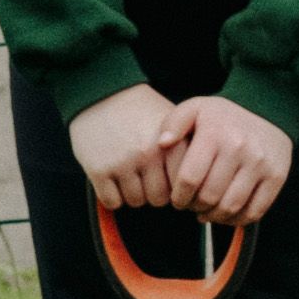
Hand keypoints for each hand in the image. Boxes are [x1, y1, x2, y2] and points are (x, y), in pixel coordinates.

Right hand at [68, 84, 189, 207]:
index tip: (169, 181)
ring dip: (133, 194)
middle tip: (146, 178)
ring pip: (136, 202)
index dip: (176, 188)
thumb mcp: (171, 122)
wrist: (100, 96)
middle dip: (154, 192)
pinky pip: (112, 202)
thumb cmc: (141, 113)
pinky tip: (113, 180)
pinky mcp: (98, 170)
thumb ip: (187, 149)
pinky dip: (112, 196)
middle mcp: (148, 153)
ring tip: (129, 175)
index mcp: (170, 143)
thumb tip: (199, 185)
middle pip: (159, 199)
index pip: (182, 186)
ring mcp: (122, 162)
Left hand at [163, 94, 296, 225]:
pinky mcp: (276, 176)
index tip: (177, 200)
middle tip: (192, 206)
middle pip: (210, 196)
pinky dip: (238, 220)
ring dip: (214, 217)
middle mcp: (239, 149)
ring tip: (207, 212)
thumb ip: (173, 123)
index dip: (179, 197)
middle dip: (195, 207)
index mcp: (215, 134)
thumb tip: (162, 143)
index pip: (190, 179)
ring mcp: (260, 164)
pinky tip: (227, 215)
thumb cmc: (223, 116)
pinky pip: (255, 211)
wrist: (268, 109)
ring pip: (231, 207)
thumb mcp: (195, 108)